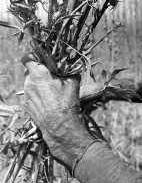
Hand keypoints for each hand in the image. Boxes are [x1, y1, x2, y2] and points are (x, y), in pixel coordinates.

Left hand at [22, 53, 95, 172]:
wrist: (60, 125)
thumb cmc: (67, 102)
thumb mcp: (73, 83)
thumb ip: (71, 71)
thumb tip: (74, 66)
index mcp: (38, 74)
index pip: (27, 58)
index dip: (33, 57)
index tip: (41, 60)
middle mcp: (28, 83)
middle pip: (30, 72)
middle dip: (39, 73)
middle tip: (51, 77)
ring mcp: (26, 95)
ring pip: (30, 84)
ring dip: (38, 85)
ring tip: (50, 93)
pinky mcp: (26, 106)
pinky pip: (30, 96)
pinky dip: (36, 96)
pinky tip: (47, 102)